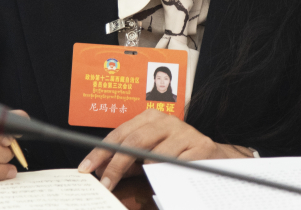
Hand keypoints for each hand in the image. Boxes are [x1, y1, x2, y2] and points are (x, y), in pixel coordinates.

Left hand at [77, 109, 253, 189]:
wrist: (214, 156)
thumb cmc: (177, 154)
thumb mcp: (149, 154)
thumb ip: (128, 160)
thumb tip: (101, 170)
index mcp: (151, 118)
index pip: (119, 133)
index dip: (101, 151)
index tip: (86, 167)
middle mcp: (167, 121)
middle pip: (134, 141)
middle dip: (116, 165)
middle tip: (105, 183)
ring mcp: (184, 132)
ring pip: (155, 154)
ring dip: (144, 170)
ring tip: (143, 178)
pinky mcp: (201, 146)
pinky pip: (176, 164)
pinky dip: (167, 173)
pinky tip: (164, 177)